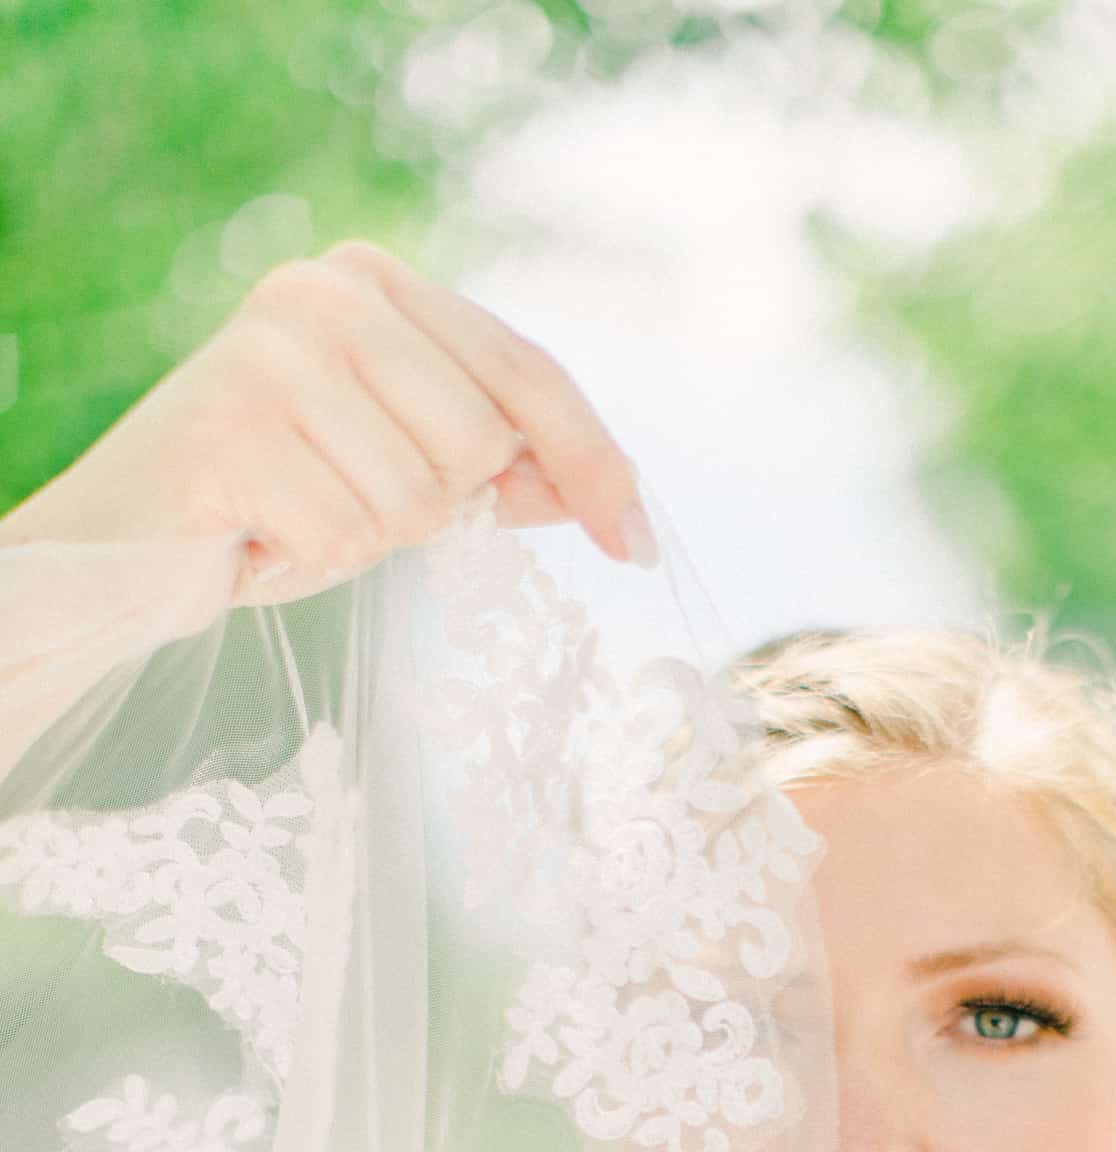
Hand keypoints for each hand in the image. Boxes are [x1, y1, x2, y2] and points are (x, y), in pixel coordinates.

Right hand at [0, 238, 657, 606]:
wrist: (131, 537)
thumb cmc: (276, 502)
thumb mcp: (405, 476)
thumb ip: (502, 470)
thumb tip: (613, 496)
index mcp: (379, 282)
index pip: (527, 373)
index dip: (595, 463)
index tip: (638, 544)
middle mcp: (327, 292)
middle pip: (479, 445)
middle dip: (432, 507)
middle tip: (346, 498)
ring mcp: (274, 350)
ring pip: (416, 499)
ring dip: (363, 536)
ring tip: (299, 513)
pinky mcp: (233, 425)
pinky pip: (345, 535)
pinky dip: (308, 558)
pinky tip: (259, 531)